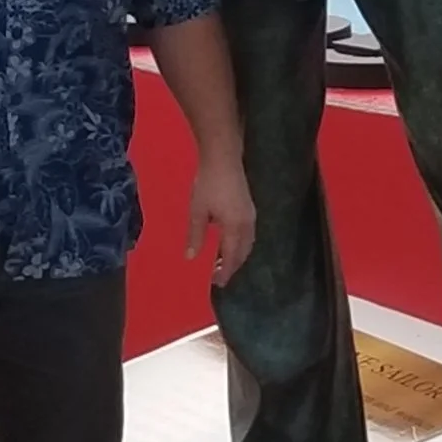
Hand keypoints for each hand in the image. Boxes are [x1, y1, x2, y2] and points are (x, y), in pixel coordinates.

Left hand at [186, 152, 256, 282]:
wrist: (223, 158)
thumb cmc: (208, 184)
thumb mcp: (198, 211)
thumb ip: (196, 236)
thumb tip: (190, 257)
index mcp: (235, 227)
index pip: (231, 256)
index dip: (225, 271)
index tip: (217, 283)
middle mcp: (247, 224)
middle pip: (243, 252)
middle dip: (232, 266)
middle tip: (218, 276)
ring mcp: (250, 215)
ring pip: (248, 243)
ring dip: (237, 255)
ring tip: (222, 262)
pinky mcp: (249, 208)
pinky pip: (248, 235)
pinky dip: (240, 245)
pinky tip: (229, 243)